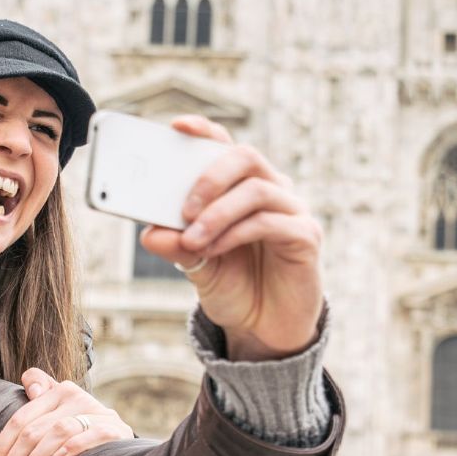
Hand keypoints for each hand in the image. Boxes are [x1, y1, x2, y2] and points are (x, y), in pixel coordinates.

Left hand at [0, 367, 134, 455]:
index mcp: (58, 392)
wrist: (123, 444)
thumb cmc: (82, 431)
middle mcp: (76, 397)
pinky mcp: (114, 429)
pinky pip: (90, 435)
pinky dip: (73, 447)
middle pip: (34, 428)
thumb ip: (42, 395)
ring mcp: (96, 412)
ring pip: (57, 432)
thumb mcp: (60, 412)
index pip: (21, 418)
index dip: (1, 444)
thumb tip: (32, 386)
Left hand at [139, 115, 323, 359]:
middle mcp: (272, 189)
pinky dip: (235, 233)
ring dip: (217, 213)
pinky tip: (215, 250)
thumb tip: (149, 233)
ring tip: (192, 239)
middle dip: (209, 176)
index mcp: (242, 186)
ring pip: (257, 189)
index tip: (177, 126)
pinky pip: (270, 222)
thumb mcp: (196, 264)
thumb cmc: (234, 286)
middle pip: (246, 157)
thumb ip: (176, 246)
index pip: (226, 146)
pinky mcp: (306, 237)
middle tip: (184, 207)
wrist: (264, 329)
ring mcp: (293, 211)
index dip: (204, 131)